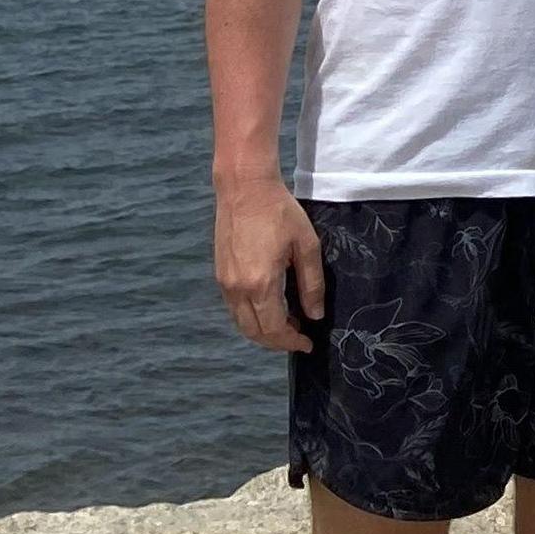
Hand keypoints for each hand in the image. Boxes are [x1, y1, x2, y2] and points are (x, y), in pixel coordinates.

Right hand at [215, 174, 325, 351]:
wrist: (244, 188)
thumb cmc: (280, 212)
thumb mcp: (307, 245)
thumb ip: (312, 283)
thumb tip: (315, 315)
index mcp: (261, 283)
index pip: (274, 329)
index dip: (291, 342)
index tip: (308, 344)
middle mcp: (237, 289)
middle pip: (254, 332)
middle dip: (277, 342)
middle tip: (299, 338)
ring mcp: (224, 283)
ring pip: (241, 323)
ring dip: (262, 331)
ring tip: (288, 325)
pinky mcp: (219, 275)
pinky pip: (234, 308)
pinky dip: (251, 317)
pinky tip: (270, 307)